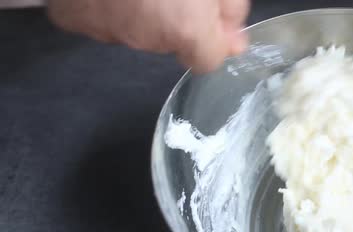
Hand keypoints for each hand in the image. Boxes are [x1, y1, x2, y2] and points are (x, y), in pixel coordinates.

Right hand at [47, 0, 249, 72]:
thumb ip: (230, 9)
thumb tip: (235, 44)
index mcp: (186, 29)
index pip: (206, 62)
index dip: (211, 41)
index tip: (208, 16)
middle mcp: (147, 38)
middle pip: (171, 42)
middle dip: (175, 19)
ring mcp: (107, 30)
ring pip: (136, 31)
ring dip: (141, 11)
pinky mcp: (75, 17)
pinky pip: (100, 21)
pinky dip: (107, 7)